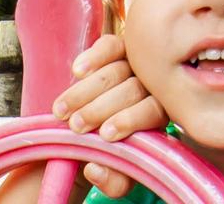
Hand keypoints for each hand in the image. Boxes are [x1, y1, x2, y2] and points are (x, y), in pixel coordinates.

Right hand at [52, 33, 166, 197]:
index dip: (132, 120)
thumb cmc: (107, 148)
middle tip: (77, 126)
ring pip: (118, 70)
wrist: (91, 127)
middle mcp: (153, 84)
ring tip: (64, 110)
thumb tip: (96, 169)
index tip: (106, 135)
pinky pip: (111, 45)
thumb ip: (112, 179)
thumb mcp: (114, 171)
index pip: (154, 110)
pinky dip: (94, 56)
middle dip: (102, 109)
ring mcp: (137, 62)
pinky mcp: (120, 47)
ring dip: (87, 91)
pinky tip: (76, 71)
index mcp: (160, 113)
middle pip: (134, 89)